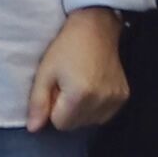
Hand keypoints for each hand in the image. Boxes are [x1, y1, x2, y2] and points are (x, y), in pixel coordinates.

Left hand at [29, 8, 130, 134]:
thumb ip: (38, 103)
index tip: (56, 89)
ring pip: (90, 121)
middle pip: (75, 125)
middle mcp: (101, 101)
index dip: (53, 108)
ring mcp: (115, 99)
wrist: (96, 27)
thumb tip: (33, 129)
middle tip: (67, 85)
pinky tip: (93, 87)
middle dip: (67, 111)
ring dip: (81, 110)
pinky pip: (104, 114)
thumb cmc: (67, 46)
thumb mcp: (45, 72)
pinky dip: (95, 106)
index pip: (60, 124)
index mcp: (80, 96)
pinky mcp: (123, 95)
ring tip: (80, 84)